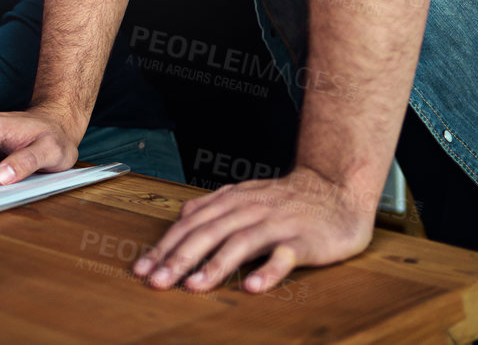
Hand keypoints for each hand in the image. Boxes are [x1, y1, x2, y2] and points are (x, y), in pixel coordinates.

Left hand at [135, 166, 375, 293]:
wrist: (335, 189)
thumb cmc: (286, 199)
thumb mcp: (244, 196)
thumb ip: (214, 207)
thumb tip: (181, 217)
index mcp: (231, 201)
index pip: (190, 224)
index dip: (165, 246)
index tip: (142, 269)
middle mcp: (249, 210)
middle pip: (208, 233)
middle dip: (179, 258)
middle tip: (157, 282)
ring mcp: (276, 224)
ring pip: (241, 243)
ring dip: (215, 265)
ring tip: (194, 286)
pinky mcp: (303, 240)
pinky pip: (284, 256)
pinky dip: (267, 271)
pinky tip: (252, 287)